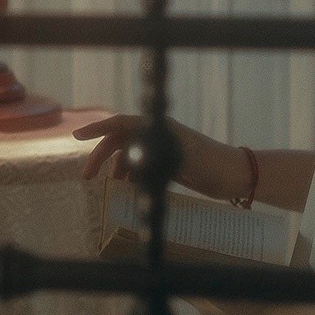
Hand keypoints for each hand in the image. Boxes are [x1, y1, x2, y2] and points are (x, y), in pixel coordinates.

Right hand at [73, 114, 238, 197]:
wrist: (236, 175)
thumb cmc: (213, 162)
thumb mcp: (184, 156)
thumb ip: (158, 154)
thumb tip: (130, 158)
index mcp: (159, 127)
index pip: (121, 123)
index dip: (97, 129)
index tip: (77, 137)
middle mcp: (157, 136)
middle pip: (120, 141)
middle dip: (100, 157)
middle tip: (87, 177)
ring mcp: (162, 150)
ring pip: (129, 156)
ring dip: (116, 170)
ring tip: (110, 188)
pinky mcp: (167, 166)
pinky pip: (141, 169)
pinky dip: (131, 178)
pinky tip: (128, 191)